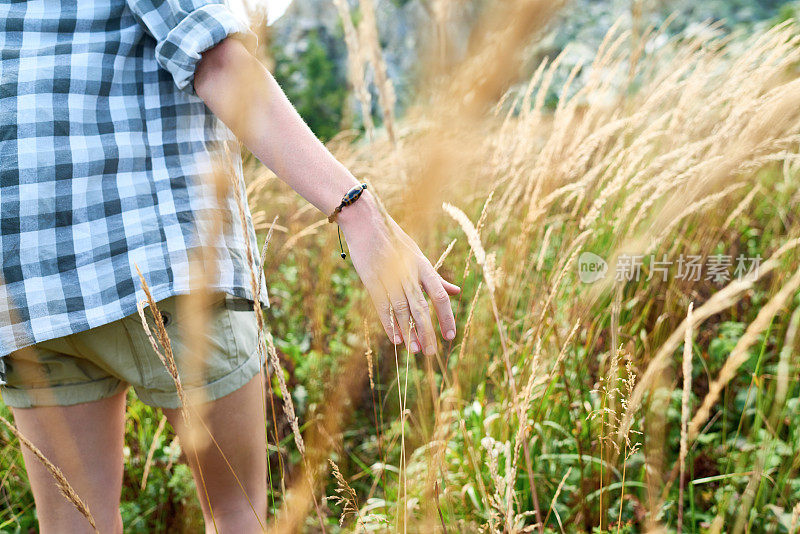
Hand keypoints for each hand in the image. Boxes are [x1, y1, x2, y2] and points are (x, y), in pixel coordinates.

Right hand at [338, 192, 460, 355]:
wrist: (367, 223)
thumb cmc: (395, 241)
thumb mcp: (419, 257)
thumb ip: (437, 278)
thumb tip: (457, 291)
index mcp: (423, 267)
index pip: (439, 296)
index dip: (446, 317)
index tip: (450, 336)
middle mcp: (409, 273)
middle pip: (421, 307)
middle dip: (427, 331)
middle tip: (431, 353)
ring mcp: (389, 277)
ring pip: (402, 310)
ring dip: (409, 332)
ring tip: (415, 351)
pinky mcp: (372, 280)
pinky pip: (383, 306)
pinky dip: (390, 323)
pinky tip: (396, 339)